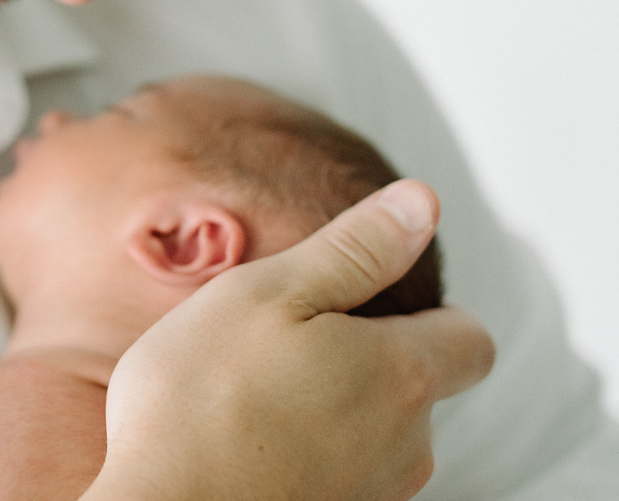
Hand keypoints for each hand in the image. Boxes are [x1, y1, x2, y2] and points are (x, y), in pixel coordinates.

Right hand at [81, 180, 495, 500]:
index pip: (471, 338)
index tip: (362, 303)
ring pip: (377, 435)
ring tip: (252, 394)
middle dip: (364, 358)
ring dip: (332, 408)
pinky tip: (244, 441)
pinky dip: (304, 452)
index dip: (432, 311)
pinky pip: (340, 474)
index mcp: (401, 374)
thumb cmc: (200, 397)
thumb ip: (353, 248)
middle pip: (417, 387)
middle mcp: (408, 446)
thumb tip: (421, 202)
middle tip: (280, 342)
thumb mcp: (268, 293)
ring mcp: (373, 495)